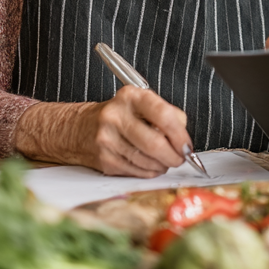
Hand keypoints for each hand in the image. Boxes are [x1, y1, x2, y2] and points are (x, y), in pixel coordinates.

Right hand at [77, 85, 192, 176]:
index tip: (187, 145)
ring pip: (147, 161)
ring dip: (163, 165)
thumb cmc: (120, 115)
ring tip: (165, 160)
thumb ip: (168, 115)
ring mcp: (108, 140)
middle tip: (181, 158)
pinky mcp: (105, 160)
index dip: (180, 135)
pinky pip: (137, 172)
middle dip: (174, 156)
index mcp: (131, 97)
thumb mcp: (142, 103)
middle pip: (155, 143)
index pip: (163, 115)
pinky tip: (150, 165)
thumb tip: (184, 140)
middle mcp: (116, 116)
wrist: (81, 128)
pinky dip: (149, 171)